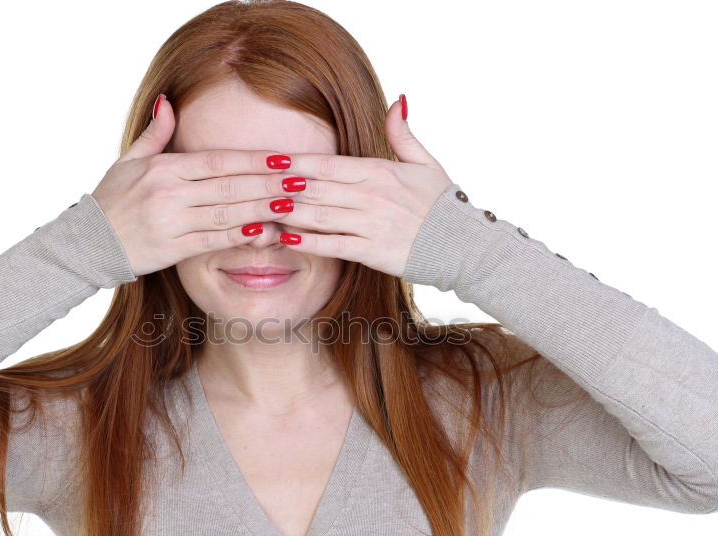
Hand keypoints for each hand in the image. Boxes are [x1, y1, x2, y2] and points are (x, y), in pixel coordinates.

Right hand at [90, 94, 299, 275]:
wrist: (85, 244)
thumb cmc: (111, 201)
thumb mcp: (127, 161)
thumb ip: (155, 134)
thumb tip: (169, 100)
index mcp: (164, 168)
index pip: (218, 160)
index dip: (254, 160)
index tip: (283, 158)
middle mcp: (169, 193)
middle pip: (230, 185)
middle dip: (269, 182)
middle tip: (302, 180)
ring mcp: (172, 222)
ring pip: (227, 213)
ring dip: (263, 208)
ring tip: (292, 204)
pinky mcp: (173, 249)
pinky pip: (213, 241)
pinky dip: (240, 236)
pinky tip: (264, 231)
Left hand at [271, 95, 453, 277]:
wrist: (463, 245)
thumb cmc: (441, 205)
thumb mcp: (425, 163)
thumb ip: (402, 134)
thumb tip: (397, 101)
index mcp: (379, 171)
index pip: (327, 164)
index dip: (295, 163)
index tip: (270, 160)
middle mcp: (372, 196)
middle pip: (316, 188)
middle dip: (283, 187)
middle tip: (254, 185)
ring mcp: (371, 224)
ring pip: (319, 215)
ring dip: (288, 213)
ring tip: (262, 210)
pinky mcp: (372, 252)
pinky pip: (333, 245)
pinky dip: (308, 242)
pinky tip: (287, 239)